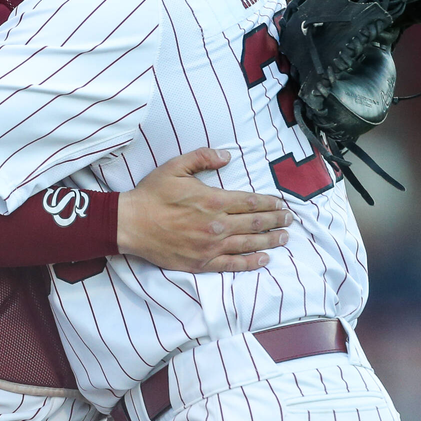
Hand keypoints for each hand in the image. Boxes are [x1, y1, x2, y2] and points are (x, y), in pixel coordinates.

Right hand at [117, 148, 291, 272]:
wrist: (130, 224)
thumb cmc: (151, 195)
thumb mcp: (175, 167)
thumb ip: (202, 158)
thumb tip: (227, 156)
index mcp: (212, 200)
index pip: (250, 202)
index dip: (270, 203)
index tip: (282, 204)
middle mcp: (216, 225)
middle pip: (255, 223)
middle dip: (276, 221)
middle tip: (290, 220)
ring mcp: (210, 246)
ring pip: (248, 244)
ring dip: (270, 241)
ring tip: (284, 238)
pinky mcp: (201, 263)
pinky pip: (232, 264)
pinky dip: (251, 263)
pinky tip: (264, 260)